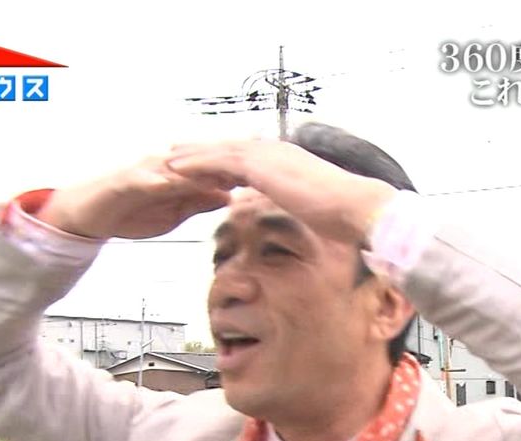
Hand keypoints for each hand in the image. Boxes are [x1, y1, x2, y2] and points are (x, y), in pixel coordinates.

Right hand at [37, 153, 231, 239]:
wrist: (94, 213)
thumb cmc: (133, 210)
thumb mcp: (175, 212)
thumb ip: (199, 202)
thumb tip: (227, 195)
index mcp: (179, 174)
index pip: (212, 168)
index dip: (237, 169)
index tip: (264, 171)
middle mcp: (165, 167)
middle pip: (198, 162)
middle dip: (223, 163)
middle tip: (250, 165)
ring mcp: (146, 171)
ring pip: (175, 168)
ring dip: (195, 169)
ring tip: (217, 174)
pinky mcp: (126, 180)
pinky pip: (143, 179)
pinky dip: (156, 180)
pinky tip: (168, 184)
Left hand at [163, 140, 397, 246]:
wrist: (352, 207)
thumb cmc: (342, 213)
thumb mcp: (315, 207)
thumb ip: (301, 204)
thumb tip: (300, 213)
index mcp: (288, 161)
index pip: (249, 157)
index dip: (225, 160)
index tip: (208, 164)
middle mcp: (276, 152)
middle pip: (230, 148)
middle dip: (203, 151)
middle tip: (178, 152)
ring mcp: (268, 155)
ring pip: (220, 151)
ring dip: (192, 154)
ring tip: (168, 158)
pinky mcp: (259, 165)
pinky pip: (219, 162)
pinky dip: (196, 163)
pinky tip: (177, 169)